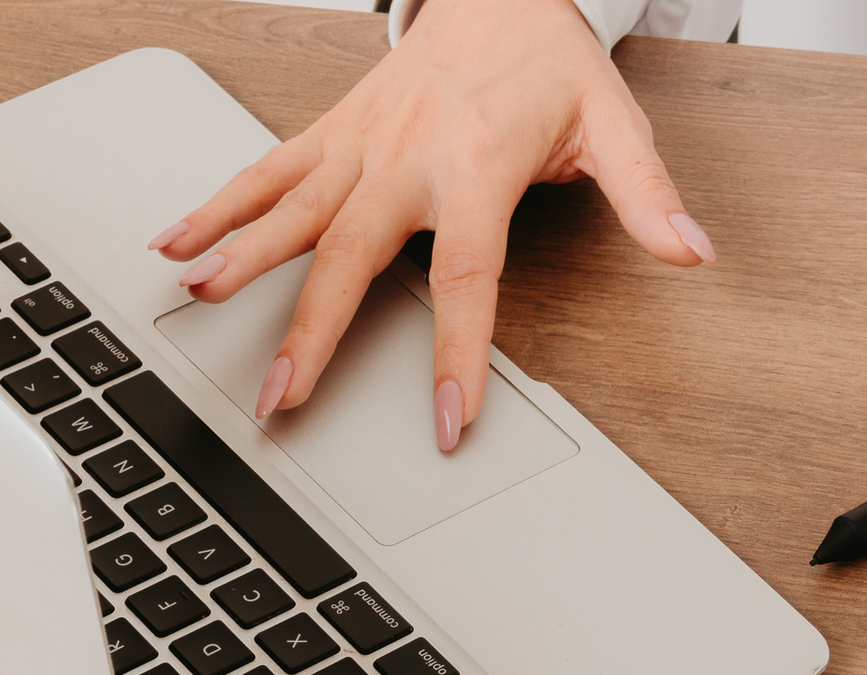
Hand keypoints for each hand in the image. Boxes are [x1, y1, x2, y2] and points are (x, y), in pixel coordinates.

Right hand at [149, 0, 714, 450]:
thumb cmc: (550, 62)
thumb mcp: (614, 124)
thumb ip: (648, 195)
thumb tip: (692, 251)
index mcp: (477, 169)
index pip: (468, 280)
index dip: (458, 354)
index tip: (448, 418)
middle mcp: (406, 159)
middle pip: (352, 256)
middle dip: (312, 330)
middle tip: (281, 394)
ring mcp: (361, 143)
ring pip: (292, 209)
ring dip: (242, 258)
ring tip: (197, 303)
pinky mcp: (332, 130)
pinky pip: (268, 169)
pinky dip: (219, 205)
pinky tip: (175, 241)